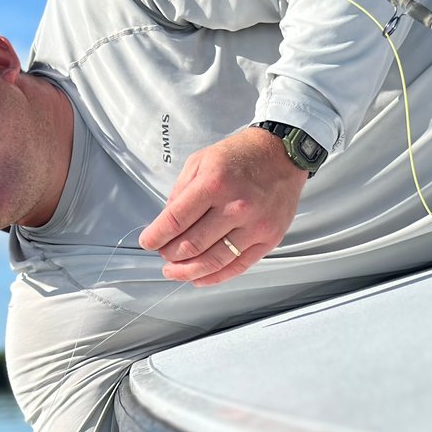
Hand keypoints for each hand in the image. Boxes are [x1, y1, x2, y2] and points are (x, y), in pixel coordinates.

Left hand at [139, 127, 307, 286]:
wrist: (284, 153)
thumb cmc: (242, 155)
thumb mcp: (202, 161)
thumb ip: (181, 193)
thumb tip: (165, 224)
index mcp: (214, 183)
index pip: (175, 221)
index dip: (155, 237)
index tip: (147, 242)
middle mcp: (235, 207)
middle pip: (191, 245)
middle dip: (169, 254)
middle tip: (163, 254)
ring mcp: (254, 226)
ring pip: (212, 262)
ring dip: (187, 271)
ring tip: (174, 271)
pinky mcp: (268, 239)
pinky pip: (237, 267)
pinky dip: (214, 277)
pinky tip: (198, 278)